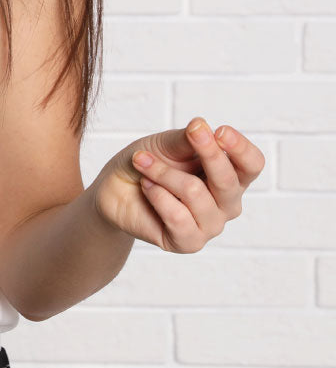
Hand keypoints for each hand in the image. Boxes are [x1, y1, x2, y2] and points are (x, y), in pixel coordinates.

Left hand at [92, 117, 264, 252]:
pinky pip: (178, 216)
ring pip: (194, 192)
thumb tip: (201, 125)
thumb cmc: (148, 162)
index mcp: (230, 175)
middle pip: (228, 180)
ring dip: (162, 172)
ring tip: (143, 164)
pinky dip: (156, 194)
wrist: (115, 188)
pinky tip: (146, 188)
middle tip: (181, 137)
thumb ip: (187, 138)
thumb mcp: (167, 143)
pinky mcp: (189, 242)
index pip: (252, 164)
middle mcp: (227, 203)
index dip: (240, 148)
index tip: (219, 132)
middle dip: (203, 153)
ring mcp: (210, 224)